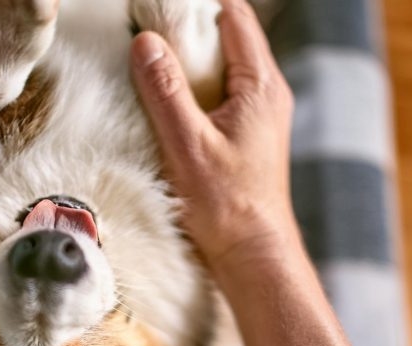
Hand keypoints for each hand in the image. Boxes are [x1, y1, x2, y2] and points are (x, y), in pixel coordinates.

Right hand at [131, 0, 294, 273]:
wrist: (253, 254)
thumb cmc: (228, 208)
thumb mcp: (188, 146)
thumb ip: (166, 92)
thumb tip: (145, 43)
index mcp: (260, 87)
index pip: (232, 16)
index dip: (196, 6)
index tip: (160, 10)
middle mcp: (267, 95)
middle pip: (227, 39)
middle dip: (188, 33)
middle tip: (148, 37)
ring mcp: (260, 117)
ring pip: (223, 70)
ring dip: (190, 66)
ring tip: (154, 70)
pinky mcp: (249, 138)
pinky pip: (221, 99)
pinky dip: (196, 94)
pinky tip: (170, 109)